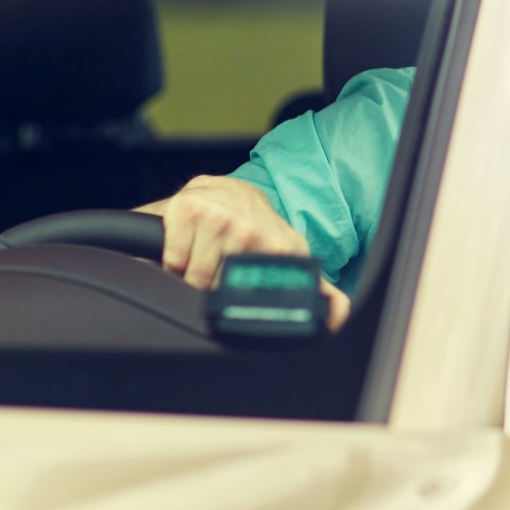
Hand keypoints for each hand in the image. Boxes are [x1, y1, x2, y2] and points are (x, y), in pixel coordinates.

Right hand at [140, 176, 352, 330]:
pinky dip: (174, 261)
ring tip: (205, 259)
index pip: (258, 293)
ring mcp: (219, 218)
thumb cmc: (259, 228)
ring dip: (191, 276)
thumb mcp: (291, 258)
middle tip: (219, 271)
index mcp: (280, 247)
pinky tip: (188, 248)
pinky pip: (173, 259)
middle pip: (217, 290)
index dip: (243, 304)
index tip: (238, 304)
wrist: (227, 189)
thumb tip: (336, 319)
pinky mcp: (187, 210)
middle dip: (212, 290)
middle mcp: (251, 230)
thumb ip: (318, 290)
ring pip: (194, 277)